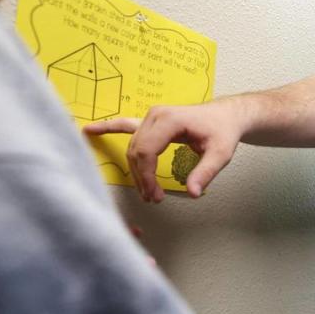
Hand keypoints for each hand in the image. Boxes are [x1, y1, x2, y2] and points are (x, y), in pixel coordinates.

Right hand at [84, 99, 243, 202]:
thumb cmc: (223, 132)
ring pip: (133, 148)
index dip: (147, 176)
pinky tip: (89, 129)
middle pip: (137, 151)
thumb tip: (193, 193)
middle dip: (142, 178)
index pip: (146, 151)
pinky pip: (125, 126)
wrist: (225, 116)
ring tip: (148, 192)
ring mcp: (151, 116)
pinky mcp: (150, 121)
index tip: (155, 195)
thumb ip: (206, 172)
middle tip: (154, 198)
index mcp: (170, 120)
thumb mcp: (221, 154)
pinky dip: (108, 127)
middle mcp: (156, 115)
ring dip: (136, 171)